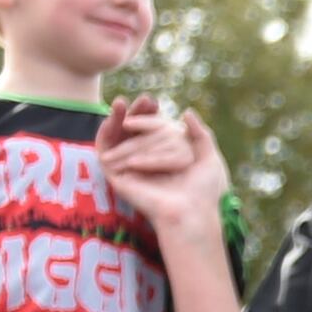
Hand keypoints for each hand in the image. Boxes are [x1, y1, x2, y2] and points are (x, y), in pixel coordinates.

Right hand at [98, 98, 228, 242]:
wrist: (190, 211)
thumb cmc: (203, 190)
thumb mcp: (208, 156)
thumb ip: (200, 134)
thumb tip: (186, 111)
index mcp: (164, 158)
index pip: (153, 130)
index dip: (150, 114)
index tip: (153, 102)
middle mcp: (145, 163)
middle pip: (134, 131)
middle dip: (136, 113)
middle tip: (143, 99)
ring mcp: (128, 168)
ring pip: (119, 138)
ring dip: (116, 117)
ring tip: (120, 102)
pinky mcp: (115, 175)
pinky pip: (103, 150)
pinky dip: (105, 132)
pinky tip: (111, 119)